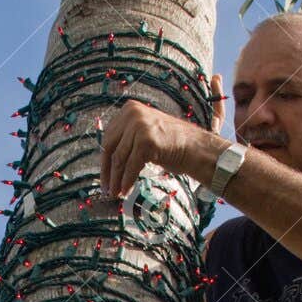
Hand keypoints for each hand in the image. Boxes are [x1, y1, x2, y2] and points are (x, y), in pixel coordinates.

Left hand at [99, 74, 225, 199]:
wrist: (196, 148)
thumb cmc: (172, 144)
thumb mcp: (145, 133)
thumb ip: (127, 139)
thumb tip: (107, 161)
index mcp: (129, 108)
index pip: (109, 136)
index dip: (104, 159)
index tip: (104, 174)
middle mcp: (132, 113)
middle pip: (111, 146)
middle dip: (108, 170)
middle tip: (106, 187)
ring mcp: (139, 126)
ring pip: (119, 158)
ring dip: (116, 179)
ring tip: (115, 193)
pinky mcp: (146, 141)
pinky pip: (131, 166)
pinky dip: (127, 180)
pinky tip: (126, 190)